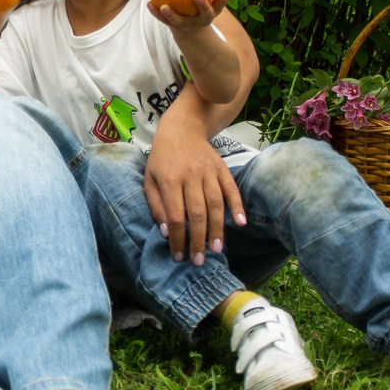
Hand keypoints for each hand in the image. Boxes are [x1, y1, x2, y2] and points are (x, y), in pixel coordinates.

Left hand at [144, 129, 244, 262]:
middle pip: (197, 213)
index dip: (178, 239)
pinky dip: (237, 206)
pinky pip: (231, 188)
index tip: (179, 256)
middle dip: (198, 240)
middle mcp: (190, 175)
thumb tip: (166, 233)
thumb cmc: (161, 159)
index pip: (176, 216)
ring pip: (215, 204)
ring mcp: (208, 171)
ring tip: (217, 249)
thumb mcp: (149, 180)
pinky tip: (240, 223)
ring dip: (217, 228)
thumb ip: (156, 206)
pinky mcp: (221, 168)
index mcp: (169, 180)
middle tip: (199, 261)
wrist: (181, 128)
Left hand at [151, 0, 232, 36]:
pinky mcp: (177, 28)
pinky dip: (156, 13)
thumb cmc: (196, 1)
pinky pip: (165, 21)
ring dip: (172, 15)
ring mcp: (190, 25)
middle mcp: (204, 18)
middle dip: (204, 6)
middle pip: (207, 14)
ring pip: (181, 22)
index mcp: (214, 8)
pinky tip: (149, 4)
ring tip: (165, 6)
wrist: (190, 27)